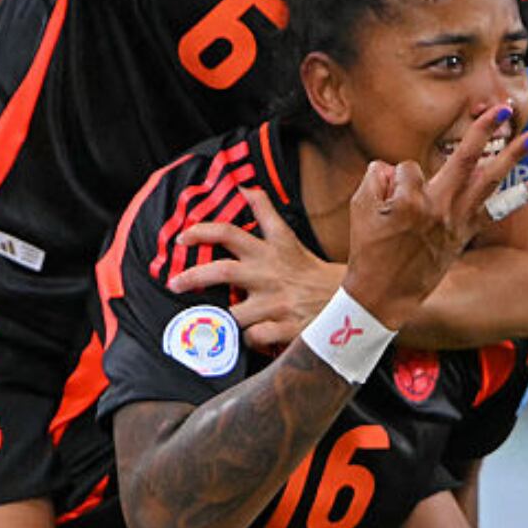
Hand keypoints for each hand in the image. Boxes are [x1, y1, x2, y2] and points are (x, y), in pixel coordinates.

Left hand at [168, 188, 346, 348]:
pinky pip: (252, 337)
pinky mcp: (287, 327)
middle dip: (192, 277)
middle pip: (222, 271)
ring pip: (234, 313)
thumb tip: (246, 187)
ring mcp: (278, 302)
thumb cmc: (312, 274)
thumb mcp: (290, 240)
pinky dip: (250, 340)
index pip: (232, 233)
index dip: (203, 232)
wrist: (352, 301)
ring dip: (229, 320)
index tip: (183, 236)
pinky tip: (256, 337)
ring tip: (229, 323)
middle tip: (174, 283)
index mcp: (272, 251)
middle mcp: (271, 274)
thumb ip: (267, 214)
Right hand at [343, 105, 527, 326]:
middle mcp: (439, 208)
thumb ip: (377, 178)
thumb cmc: (369, 249)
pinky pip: (497, 209)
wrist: (384, 293)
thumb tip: (396, 168)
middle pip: (465, 159)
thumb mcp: (359, 208)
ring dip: (511, 156)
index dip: (394, 180)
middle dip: (483, 130)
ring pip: (488, 180)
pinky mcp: (465, 232)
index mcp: (410, 201)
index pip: (408, 167)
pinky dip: (519, 196)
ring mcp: (456, 221)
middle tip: (501, 108)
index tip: (386, 200)